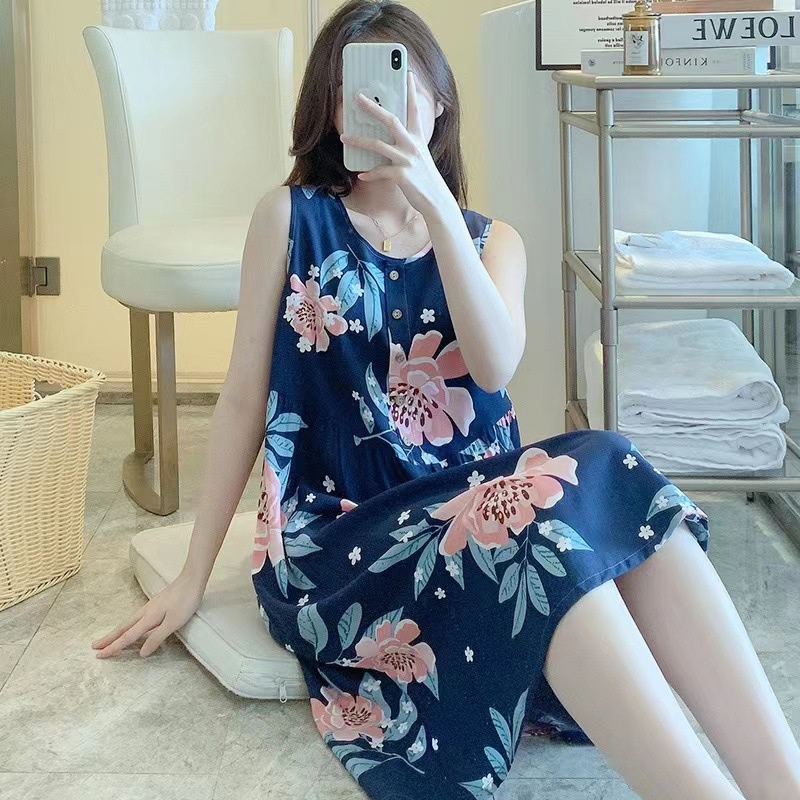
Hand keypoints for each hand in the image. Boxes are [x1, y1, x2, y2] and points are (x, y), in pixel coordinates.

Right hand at [90, 570, 206, 657]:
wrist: (192, 579)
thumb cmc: (185, 602)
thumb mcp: (173, 623)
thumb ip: (156, 637)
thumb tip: (140, 653)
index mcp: (148, 618)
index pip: (127, 637)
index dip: (113, 647)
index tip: (98, 655)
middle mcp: (145, 612)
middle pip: (123, 628)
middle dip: (109, 638)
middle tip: (94, 646)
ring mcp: (150, 607)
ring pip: (129, 622)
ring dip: (117, 632)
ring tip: (108, 639)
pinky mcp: (156, 604)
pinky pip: (137, 619)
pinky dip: (129, 626)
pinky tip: (132, 628)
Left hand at [340, 70, 455, 219]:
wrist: (436, 201)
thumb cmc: (425, 178)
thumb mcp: (420, 156)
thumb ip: (408, 144)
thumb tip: (392, 137)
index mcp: (418, 138)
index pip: (414, 110)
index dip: (411, 91)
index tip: (407, 73)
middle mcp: (413, 145)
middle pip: (391, 120)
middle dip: (373, 108)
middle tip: (358, 98)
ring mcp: (407, 160)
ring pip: (378, 146)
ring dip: (358, 141)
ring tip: (344, 139)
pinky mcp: (402, 176)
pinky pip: (380, 172)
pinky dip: (370, 173)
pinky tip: (361, 174)